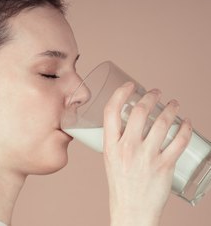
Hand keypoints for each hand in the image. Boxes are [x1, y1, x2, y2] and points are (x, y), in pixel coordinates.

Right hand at [103, 82, 191, 225]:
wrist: (131, 210)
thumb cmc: (121, 185)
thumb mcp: (110, 159)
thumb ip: (117, 140)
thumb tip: (128, 122)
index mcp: (110, 146)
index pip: (111, 112)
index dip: (121, 94)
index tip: (129, 86)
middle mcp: (128, 148)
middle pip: (141, 112)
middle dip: (151, 96)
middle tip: (156, 93)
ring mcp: (147, 157)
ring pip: (163, 122)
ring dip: (171, 108)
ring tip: (174, 104)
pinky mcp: (164, 165)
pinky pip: (179, 141)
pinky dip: (185, 128)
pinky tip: (186, 123)